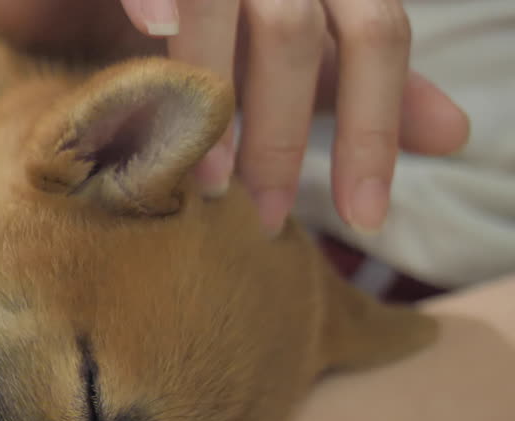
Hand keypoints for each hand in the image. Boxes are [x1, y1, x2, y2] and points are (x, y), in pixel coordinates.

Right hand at [0, 0, 470, 234]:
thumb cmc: (225, 14)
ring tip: (205, 181)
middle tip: (269, 217)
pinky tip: (149, 29)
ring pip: (225, 10)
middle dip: (284, 135)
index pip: (376, 39)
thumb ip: (360, 82)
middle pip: (295, 36)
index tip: (366, 217)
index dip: (377, 128)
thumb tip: (453, 134)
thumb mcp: (299, 45)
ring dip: (215, 99)